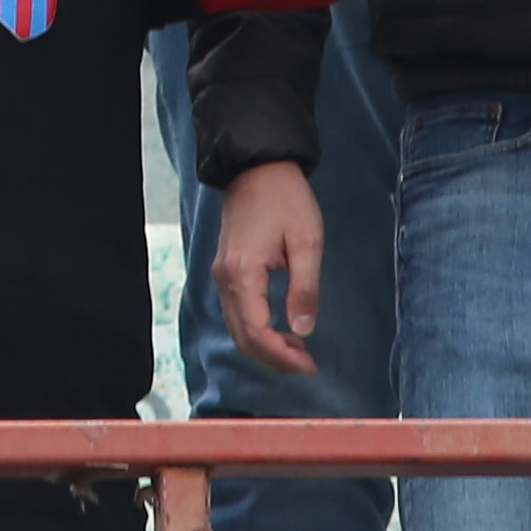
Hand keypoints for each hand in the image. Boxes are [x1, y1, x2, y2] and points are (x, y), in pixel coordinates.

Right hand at [212, 159, 322, 376]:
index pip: (257, 333)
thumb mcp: (306, 241)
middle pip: (242, 338)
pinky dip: (256, 329)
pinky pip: (236, 312)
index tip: (309, 365)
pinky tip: (280, 329)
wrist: (258, 165)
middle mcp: (225, 279)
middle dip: (273, 358)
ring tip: (298, 350)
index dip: (282, 356)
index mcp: (243, 274)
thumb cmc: (286, 198)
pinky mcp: (225, 269)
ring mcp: (221, 274)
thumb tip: (303, 330)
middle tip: (306, 364)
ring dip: (265, 346)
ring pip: (237, 328)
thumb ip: (305, 288)